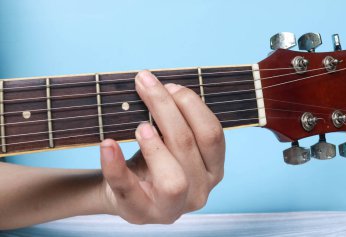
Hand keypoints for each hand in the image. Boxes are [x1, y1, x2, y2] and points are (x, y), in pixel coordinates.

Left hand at [99, 71, 224, 223]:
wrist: (127, 193)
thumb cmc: (155, 161)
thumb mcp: (173, 142)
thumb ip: (176, 119)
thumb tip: (158, 87)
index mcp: (213, 169)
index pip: (212, 134)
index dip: (192, 105)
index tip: (169, 85)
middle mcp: (200, 191)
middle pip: (188, 145)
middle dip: (165, 108)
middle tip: (145, 84)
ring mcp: (171, 208)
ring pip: (173, 179)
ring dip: (155, 146)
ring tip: (140, 125)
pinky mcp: (140, 212)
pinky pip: (128, 189)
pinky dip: (115, 166)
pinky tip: (107, 145)